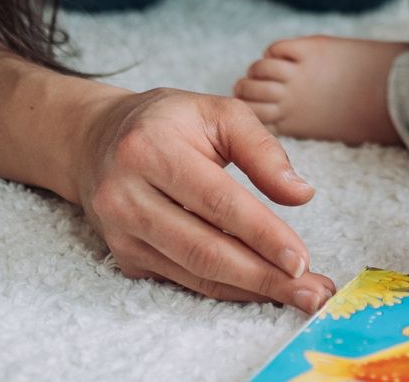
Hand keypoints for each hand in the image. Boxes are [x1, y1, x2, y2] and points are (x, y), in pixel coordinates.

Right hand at [70, 86, 335, 312]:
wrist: (96, 139)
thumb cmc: (169, 122)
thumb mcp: (219, 112)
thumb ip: (262, 150)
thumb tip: (301, 194)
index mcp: (151, 149)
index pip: (217, 202)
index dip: (262, 234)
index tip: (301, 259)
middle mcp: (127, 195)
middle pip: (204, 249)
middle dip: (263, 277)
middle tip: (312, 293)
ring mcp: (121, 232)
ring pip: (194, 273)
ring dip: (250, 291)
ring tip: (298, 296)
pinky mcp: (124, 256)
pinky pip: (183, 279)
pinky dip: (226, 288)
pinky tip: (261, 289)